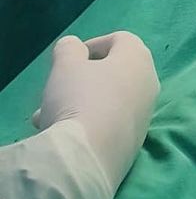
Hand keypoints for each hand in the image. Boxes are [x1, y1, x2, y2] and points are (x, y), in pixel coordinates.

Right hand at [33, 32, 158, 191]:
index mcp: (138, 58)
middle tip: (56, 90)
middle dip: (80, 80)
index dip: (93, 44)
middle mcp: (148, 83)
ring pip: (107, 102)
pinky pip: (110, 125)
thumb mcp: (65, 66)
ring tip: (45, 118)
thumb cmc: (78, 99)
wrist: (87, 159)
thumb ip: (69, 49)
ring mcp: (144, 116)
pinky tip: (62, 137)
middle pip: (112, 74)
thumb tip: (75, 46)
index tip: (71, 58)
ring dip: (77, 105)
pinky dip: (88, 125)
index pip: (120, 40)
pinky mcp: (135, 144)